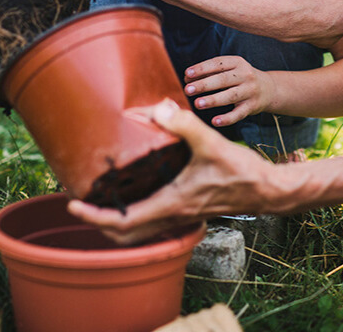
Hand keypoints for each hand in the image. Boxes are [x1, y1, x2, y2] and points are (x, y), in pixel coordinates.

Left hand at [67, 98, 274, 244]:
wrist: (269, 190)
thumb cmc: (242, 171)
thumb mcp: (211, 143)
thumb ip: (184, 125)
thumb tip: (158, 108)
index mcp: (172, 204)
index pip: (124, 222)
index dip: (95, 217)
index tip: (73, 206)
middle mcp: (173, 216)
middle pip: (125, 234)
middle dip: (99, 223)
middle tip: (80, 202)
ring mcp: (181, 216)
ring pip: (139, 231)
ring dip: (116, 220)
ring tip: (99, 197)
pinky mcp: (188, 210)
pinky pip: (153, 221)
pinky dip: (135, 214)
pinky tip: (133, 191)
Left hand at [184, 56, 275, 126]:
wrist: (268, 89)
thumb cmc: (240, 78)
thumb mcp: (229, 70)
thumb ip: (210, 73)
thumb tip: (187, 79)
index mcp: (237, 62)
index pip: (217, 63)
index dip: (202, 68)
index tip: (187, 74)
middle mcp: (245, 75)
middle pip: (222, 80)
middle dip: (204, 85)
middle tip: (188, 90)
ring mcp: (250, 91)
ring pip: (230, 96)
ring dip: (213, 100)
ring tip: (198, 104)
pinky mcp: (252, 106)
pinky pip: (239, 113)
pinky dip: (227, 118)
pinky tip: (215, 121)